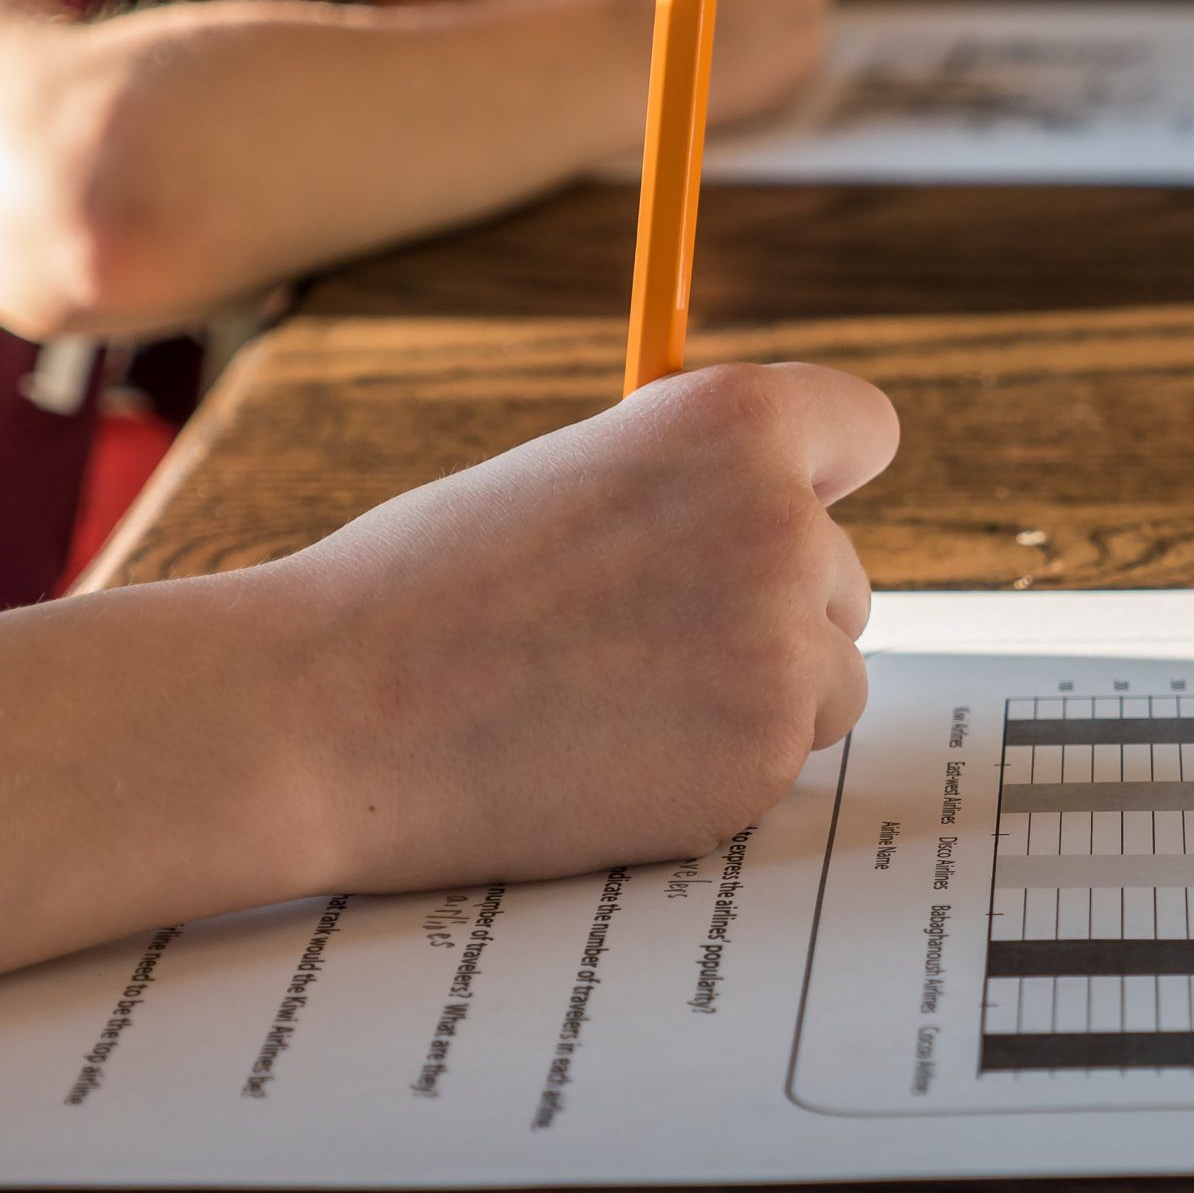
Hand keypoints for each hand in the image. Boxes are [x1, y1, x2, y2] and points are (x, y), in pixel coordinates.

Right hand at [271, 363, 897, 893]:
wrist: (329, 714)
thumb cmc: (429, 584)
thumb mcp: (575, 476)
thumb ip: (692, 489)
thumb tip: (791, 515)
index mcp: (733, 423)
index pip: (864, 428)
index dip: (823, 473)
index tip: (795, 503)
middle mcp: (784, 524)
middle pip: (845, 576)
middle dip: (769, 609)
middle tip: (633, 636)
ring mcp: (783, 650)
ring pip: (830, 677)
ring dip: (755, 695)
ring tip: (613, 697)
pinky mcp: (762, 758)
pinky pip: (780, 759)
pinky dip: (716, 769)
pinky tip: (608, 757)